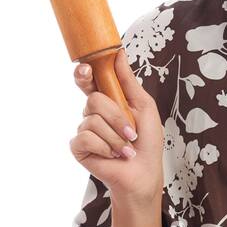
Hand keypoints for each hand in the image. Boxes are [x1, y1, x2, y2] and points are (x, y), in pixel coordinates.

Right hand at [69, 47, 163, 204]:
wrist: (144, 172)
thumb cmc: (147, 141)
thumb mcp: (143, 106)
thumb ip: (128, 81)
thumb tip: (119, 54)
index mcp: (106, 100)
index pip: (88, 81)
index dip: (84, 73)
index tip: (87, 69)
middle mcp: (92, 113)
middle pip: (94, 99)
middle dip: (117, 116)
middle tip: (131, 132)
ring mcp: (84, 129)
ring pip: (93, 120)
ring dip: (116, 136)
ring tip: (126, 148)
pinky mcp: (79, 147)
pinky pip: (86, 137)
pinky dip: (105, 147)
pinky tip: (113, 155)